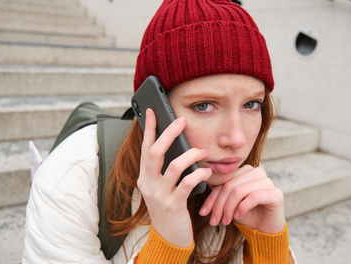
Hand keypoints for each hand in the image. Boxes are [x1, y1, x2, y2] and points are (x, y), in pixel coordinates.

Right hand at [137, 109, 211, 246]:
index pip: (145, 148)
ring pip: (174, 166)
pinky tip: (206, 173)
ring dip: (191, 155)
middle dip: (169, 133)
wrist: (169, 238)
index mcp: (144, 177)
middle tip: (182, 121)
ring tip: (203, 152)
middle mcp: (148, 184)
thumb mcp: (161, 187)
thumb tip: (176, 146)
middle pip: (155, 152)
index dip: (148, 129)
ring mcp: (159, 195)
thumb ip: (164, 169)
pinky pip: (187, 183)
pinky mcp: (173, 205)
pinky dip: (199, 175)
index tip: (153, 111)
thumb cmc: (169, 208)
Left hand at [199, 165, 284, 233]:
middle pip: (230, 185)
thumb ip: (220, 191)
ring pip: (239, 191)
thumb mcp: (229, 202)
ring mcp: (267, 181)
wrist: (265, 229)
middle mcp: (257, 172)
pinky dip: (242, 208)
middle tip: (214, 220)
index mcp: (245, 170)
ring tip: (225, 221)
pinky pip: (254, 197)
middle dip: (219, 205)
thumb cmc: (246, 213)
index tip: (203, 212)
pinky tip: (238, 216)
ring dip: (229, 208)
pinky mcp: (276, 194)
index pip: (223, 181)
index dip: (212, 197)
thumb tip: (204, 182)